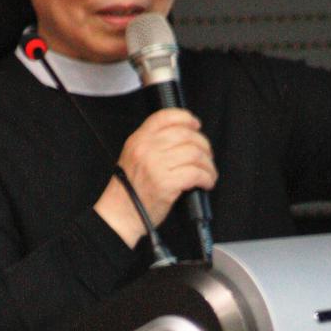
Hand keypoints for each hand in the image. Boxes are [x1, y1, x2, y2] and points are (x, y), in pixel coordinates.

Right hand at [94, 108, 216, 246]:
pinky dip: (207, 177)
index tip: (196, 124)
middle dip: (203, 145)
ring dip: (208, 164)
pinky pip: (196, 173)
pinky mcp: (167, 183)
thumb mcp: (134, 156)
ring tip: (209, 172)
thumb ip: (153, 143)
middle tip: (207, 155)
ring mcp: (156, 165)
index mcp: (138, 139)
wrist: (121, 213)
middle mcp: (147, 149)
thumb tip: (184, 136)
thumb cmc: (129, 189)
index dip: (186, 118)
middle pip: (186, 135)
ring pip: (195, 154)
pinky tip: (207, 182)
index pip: (166, 117)